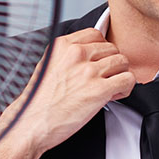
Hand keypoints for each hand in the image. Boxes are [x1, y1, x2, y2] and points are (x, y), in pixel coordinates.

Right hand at [0, 28, 135, 158]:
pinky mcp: (99, 90)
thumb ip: (69, 55)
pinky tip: (113, 96)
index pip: (97, 34)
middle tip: (103, 79)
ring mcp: (89, 71)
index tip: (98, 63)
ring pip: (123, 62)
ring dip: (119, 76)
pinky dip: (125, 88)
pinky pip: (128, 79)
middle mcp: (77, 54)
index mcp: (64, 46)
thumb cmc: (38, 101)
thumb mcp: (48, 65)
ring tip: (108, 88)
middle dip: (111, 65)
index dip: (101, 50)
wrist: (30, 123)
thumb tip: (92, 54)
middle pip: (113, 48)